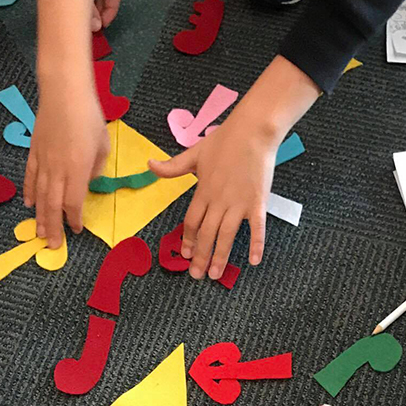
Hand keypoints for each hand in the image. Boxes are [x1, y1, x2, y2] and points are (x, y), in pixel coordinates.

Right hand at [23, 79, 108, 248]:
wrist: (64, 92)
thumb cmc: (89, 116)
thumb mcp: (103, 145)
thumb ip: (97, 168)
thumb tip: (88, 182)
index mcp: (78, 169)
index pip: (73, 203)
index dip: (74, 219)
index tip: (76, 229)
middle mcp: (58, 170)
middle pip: (53, 205)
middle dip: (53, 227)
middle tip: (53, 245)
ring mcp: (43, 161)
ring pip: (39, 195)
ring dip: (39, 216)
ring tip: (38, 233)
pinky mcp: (33, 152)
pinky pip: (30, 178)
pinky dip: (29, 193)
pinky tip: (29, 205)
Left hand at [150, 56, 320, 279]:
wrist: (252, 130)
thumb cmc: (224, 140)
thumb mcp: (194, 153)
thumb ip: (173, 167)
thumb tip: (148, 165)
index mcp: (203, 191)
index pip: (192, 221)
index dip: (187, 238)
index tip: (184, 254)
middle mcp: (219, 201)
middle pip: (206, 233)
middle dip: (199, 255)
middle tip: (196, 275)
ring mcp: (238, 203)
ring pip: (226, 235)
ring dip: (220, 256)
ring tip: (215, 275)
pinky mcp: (257, 202)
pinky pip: (256, 227)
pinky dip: (256, 244)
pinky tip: (254, 261)